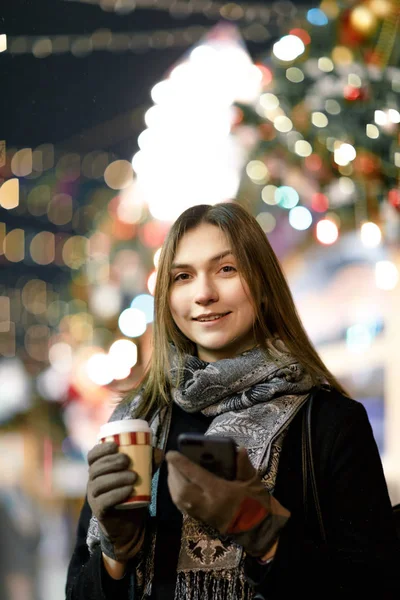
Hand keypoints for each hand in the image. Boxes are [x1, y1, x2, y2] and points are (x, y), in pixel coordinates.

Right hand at [87, 441, 146, 561]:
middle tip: (127, 461)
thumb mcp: (139, 475)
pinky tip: (129, 490)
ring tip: (133, 477)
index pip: (92, 455)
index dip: (101, 448)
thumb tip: (158, 451)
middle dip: (111, 462)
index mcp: (98, 470)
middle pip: (96, 468)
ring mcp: (94, 497)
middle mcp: (93, 482)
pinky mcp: (99, 511)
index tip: (115, 445)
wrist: (128, 523)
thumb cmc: (131, 493)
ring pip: (99, 484)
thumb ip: (147, 462)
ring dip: (116, 478)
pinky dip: (117, 494)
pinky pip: (104, 501)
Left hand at [166, 447, 289, 556]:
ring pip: (179, 500)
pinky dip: (176, 494)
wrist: (257, 529)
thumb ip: (244, 465)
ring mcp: (202, 514)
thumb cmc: (255, 503)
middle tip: (171, 461)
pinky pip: (182, 507)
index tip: (171, 454)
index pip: (196, 476)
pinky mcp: (201, 520)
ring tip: (173, 470)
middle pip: (182, 490)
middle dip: (174, 474)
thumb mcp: (253, 481)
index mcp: (220, 492)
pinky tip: (178, 485)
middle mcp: (207, 504)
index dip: (182, 464)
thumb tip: (239, 449)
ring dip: (172, 484)